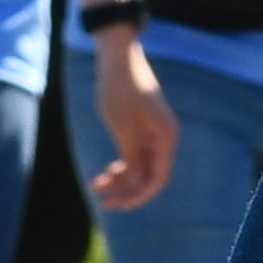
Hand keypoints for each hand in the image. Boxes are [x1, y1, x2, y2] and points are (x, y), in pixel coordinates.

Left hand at [86, 28, 178, 209]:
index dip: (139, 196)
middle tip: (103, 200)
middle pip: (150, 177)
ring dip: (121, 180)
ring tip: (97, 184)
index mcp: (165, 137)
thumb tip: (136, 181)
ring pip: (141, 168)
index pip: (158, 179)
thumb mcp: (122, 126)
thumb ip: (131, 156)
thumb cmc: (119, 89)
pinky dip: (121, 167)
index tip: (117, 205)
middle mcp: (164, 138)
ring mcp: (154, 134)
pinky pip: (135, 157)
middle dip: (127, 191)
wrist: (117, 58)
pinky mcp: (142, 129)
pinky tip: (105, 173)